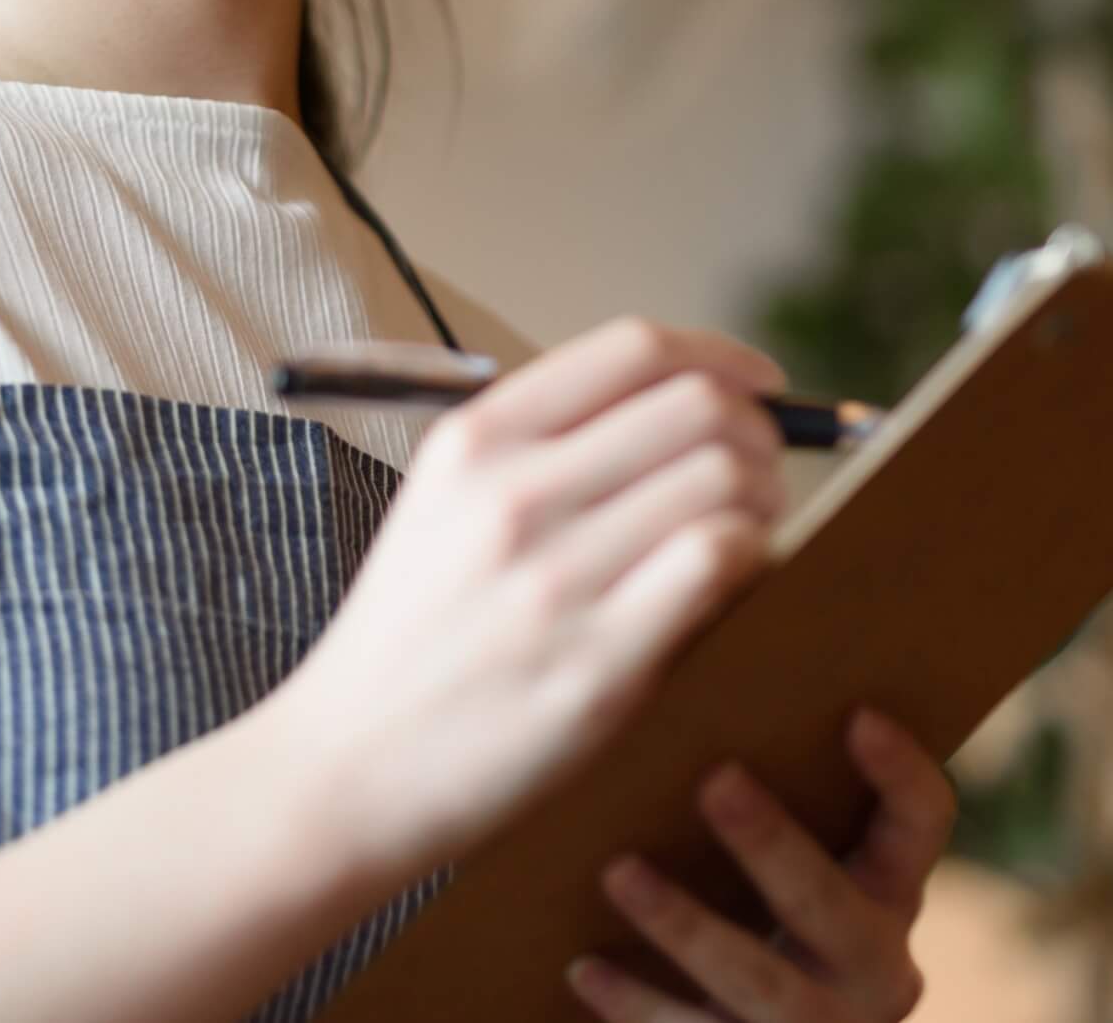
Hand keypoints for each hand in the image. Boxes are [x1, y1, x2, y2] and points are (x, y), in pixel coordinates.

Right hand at [258, 316, 796, 899]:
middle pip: (699, 408)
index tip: (757, 387)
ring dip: (763, 503)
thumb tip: (693, 414)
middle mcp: (512, 493)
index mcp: (475, 442)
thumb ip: (544, 452)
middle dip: (759, 434)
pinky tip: (732, 587)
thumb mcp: (441, 506)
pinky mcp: (596, 663)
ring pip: (724, 481)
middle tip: (762, 478)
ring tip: (747, 538)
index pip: (636, 349)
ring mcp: (553, 578)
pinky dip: (753, 562)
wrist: (348, 764)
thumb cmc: (412, 638)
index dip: (722, 360)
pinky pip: (719, 564)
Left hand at [566, 707, 956, 1022]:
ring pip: (761, 980)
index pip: (922, 824)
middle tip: (714, 780)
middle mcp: (873, 965)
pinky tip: (583, 965)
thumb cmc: (748, 892)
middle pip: (831, 906)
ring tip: (619, 871)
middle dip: (774, 846)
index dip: (903, 772)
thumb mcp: (783, 846)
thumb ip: (767, 776)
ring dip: (688, 925)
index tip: (858, 713)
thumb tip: (700, 625)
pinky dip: (637, 1003)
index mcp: (889, 888)